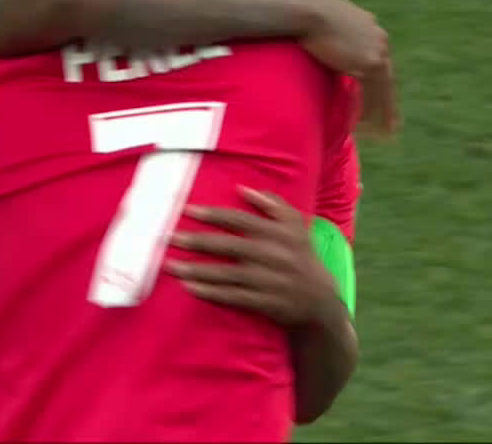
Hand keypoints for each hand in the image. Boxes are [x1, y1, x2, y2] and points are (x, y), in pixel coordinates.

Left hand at [166, 187, 341, 327]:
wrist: (321, 301)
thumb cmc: (302, 257)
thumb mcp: (296, 225)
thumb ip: (273, 204)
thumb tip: (243, 188)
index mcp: (278, 233)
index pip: (239, 220)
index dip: (213, 214)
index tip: (188, 210)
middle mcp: (273, 255)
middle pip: (228, 245)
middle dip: (197, 241)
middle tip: (170, 237)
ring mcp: (268, 281)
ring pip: (226, 273)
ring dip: (197, 270)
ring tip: (171, 265)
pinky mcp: (265, 303)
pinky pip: (233, 297)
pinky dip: (210, 292)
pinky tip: (190, 287)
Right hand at [299, 0, 399, 137]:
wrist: (307, 9)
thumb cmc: (306, 10)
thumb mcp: (325, 20)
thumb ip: (333, 31)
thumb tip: (321, 35)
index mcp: (370, 27)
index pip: (378, 60)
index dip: (377, 81)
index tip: (376, 96)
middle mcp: (379, 38)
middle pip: (387, 76)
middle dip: (389, 101)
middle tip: (392, 123)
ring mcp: (377, 51)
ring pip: (384, 88)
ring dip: (383, 112)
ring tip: (383, 132)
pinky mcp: (371, 63)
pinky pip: (373, 93)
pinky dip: (369, 111)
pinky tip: (363, 125)